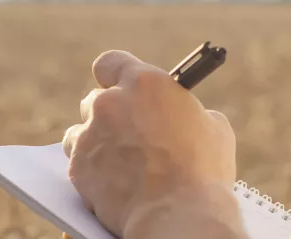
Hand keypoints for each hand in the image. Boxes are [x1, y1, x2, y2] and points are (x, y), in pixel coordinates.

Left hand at [63, 50, 246, 238]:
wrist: (178, 214)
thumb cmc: (202, 169)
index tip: (116, 86)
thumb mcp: (212, 128)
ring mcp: (89, 134)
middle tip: (126, 132)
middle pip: (95, 100)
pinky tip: (112, 180)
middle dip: (108, 114)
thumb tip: (182, 119)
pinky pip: (77, 160)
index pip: (111, 63)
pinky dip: (90, 167)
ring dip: (95, 140)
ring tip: (117, 161)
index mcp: (144, 83)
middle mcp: (110, 102)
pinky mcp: (78, 166)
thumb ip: (188, 112)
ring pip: (80, 130)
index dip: (113, 75)